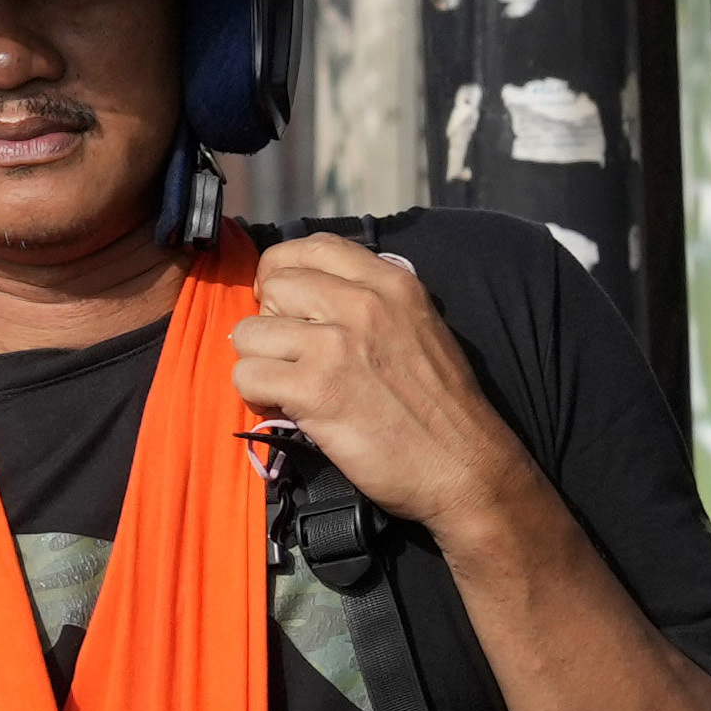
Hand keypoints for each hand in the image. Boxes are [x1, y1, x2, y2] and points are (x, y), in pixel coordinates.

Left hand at [230, 235, 537, 534]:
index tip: (284, 302)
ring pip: (248, 332)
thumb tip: (312, 288)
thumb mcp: (418, 325)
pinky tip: (287, 407)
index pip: (311, 247)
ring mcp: (336, 346)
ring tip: (289, 384)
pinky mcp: (315, 389)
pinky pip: (247, 376)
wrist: (464, 463)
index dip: (283, 271)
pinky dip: (257, 395)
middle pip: (273, 285)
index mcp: (392, 283)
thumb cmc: (439, 403)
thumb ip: (371, 298)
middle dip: (270, 320)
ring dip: (260, 362)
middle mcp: (363, 305)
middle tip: (289, 353)